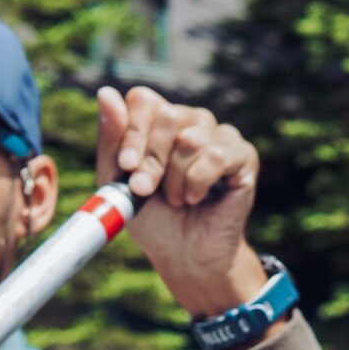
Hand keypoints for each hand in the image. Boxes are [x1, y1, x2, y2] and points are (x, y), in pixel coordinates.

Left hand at [96, 84, 267, 321]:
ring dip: (175, 179)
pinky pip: (216, 156)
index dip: (132, 130)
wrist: (185, 256)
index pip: (143, 100)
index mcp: (160, 121)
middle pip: (167, 117)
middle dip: (151, 161)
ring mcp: (219, 135)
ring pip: (190, 139)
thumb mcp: (119, 181)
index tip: (126, 166)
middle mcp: (191, 121)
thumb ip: (112, 140)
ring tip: (176, 200)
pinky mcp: (243, 156)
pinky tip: (197, 198)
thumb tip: (105, 93)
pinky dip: (198, 183)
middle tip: (145, 190)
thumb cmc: (153, 219)